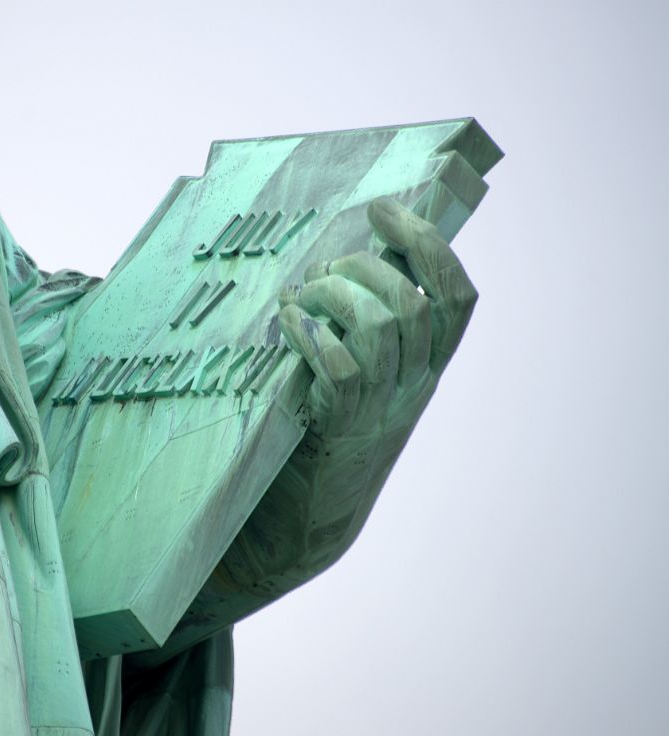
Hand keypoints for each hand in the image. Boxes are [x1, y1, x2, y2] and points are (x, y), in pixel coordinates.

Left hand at [278, 197, 476, 446]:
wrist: (312, 514)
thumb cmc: (332, 426)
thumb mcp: (368, 373)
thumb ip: (373, 323)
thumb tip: (359, 254)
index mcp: (428, 366)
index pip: (457, 297)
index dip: (427, 244)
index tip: (384, 212)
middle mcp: (413, 386)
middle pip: (412, 306)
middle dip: (365, 269)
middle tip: (326, 268)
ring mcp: (379, 408)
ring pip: (380, 329)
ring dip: (334, 296)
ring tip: (303, 295)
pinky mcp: (340, 427)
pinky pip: (341, 368)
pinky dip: (311, 335)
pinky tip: (288, 324)